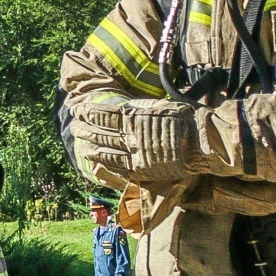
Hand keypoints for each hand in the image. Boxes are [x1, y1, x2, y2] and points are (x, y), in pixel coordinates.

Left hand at [74, 95, 205, 182]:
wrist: (201, 142)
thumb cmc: (185, 119)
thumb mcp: (159, 106)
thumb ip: (140, 108)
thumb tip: (126, 106)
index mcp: (135, 117)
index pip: (104, 113)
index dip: (88, 112)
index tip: (78, 109)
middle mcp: (131, 135)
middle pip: (101, 132)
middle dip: (85, 128)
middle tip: (74, 126)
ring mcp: (135, 153)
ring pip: (106, 150)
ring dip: (91, 146)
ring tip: (80, 143)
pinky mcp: (142, 169)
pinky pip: (118, 166)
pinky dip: (104, 162)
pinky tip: (94, 160)